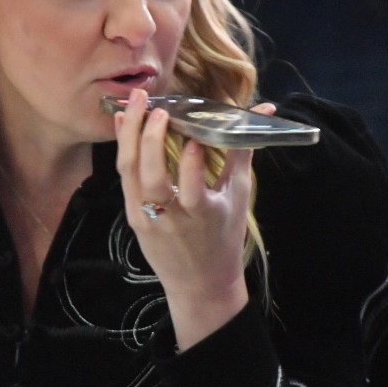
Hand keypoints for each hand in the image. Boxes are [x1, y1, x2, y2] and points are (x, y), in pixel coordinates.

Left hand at [115, 89, 272, 348]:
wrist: (199, 284)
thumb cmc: (224, 237)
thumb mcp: (237, 197)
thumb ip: (243, 150)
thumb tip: (264, 110)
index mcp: (203, 216)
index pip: (193, 187)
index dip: (191, 162)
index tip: (193, 135)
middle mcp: (171, 218)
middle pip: (152, 175)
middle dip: (150, 137)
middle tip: (157, 107)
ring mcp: (147, 218)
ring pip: (130, 172)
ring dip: (130, 134)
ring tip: (135, 102)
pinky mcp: (132, 216)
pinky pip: (124, 177)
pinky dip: (123, 147)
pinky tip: (124, 121)